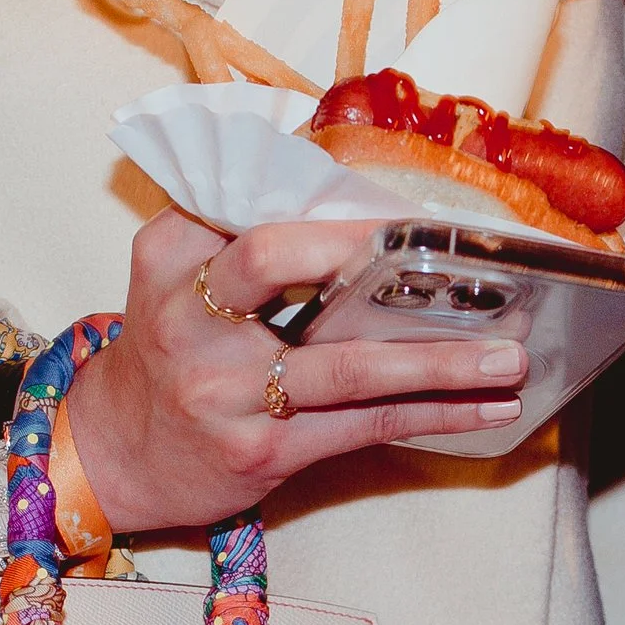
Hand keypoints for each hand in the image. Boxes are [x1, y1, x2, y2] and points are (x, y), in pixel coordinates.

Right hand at [0, 211, 526, 542]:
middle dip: (361, 252)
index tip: (391, 192)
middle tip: (445, 253)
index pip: (248, 202)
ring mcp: (223, 391)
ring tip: (508, 358)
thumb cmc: (171, 349)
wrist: (116, 453)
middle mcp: (188, 320)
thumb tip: (347, 171)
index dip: (320, 191)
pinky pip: (362, 427)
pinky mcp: (259, 452)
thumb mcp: (177, 273)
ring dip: (436, 362)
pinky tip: (487, 408)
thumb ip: (238, 225)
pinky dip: (432, 417)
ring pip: (345, 367)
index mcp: (170, 255)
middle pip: (274, 261)